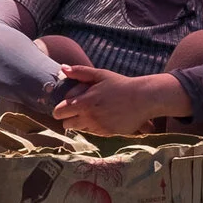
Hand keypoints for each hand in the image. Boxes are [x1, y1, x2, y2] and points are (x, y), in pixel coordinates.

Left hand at [51, 66, 184, 136]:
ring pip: (80, 129)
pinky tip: (102, 117)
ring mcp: (98, 127)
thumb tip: (63, 68)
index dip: (60, 109)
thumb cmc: (120, 85)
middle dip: (69, 118)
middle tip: (78, 109)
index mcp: (84, 103)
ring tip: (93, 112)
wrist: (143, 99)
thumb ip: (80, 72)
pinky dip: (94, 126)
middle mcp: (88, 118)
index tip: (66, 105)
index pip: (59, 112)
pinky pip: (93, 133)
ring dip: (81, 122)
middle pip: (66, 124)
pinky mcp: (107, 134)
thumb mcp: (100, 74)